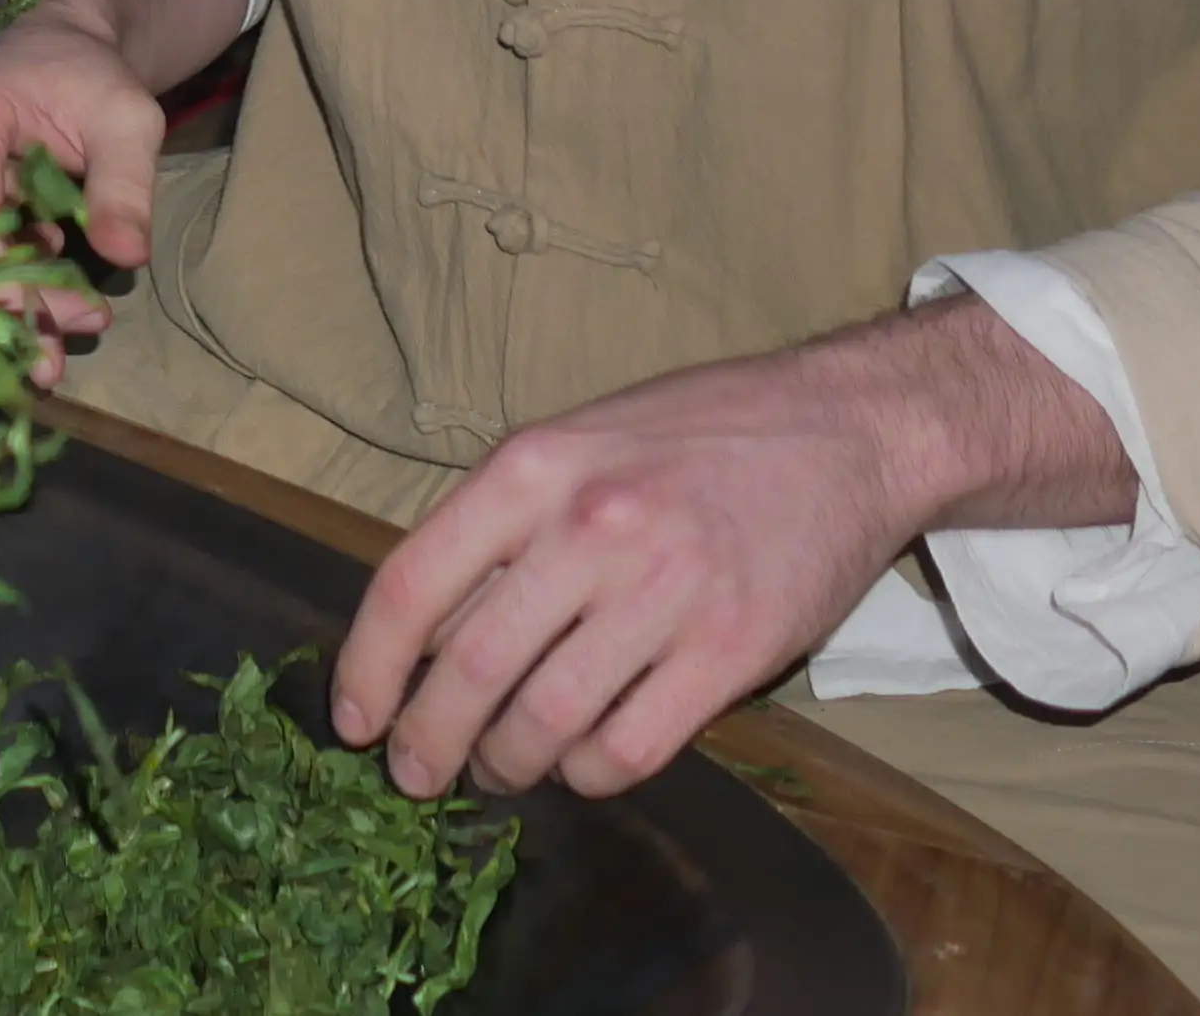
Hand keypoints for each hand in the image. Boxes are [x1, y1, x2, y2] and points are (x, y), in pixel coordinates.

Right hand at [0, 0, 168, 358]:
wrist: (45, 47)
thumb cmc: (84, 77)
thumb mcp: (127, 119)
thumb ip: (125, 185)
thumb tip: (126, 256)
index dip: (7, 286)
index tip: (66, 322)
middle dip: (3, 310)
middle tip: (58, 359)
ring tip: (55, 346)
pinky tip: (36, 316)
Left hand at [330, 297, 1131, 800]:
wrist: (846, 427)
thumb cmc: (699, 435)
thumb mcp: (577, 442)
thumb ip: (505, 522)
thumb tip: (426, 629)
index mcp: (531, 467)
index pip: (410, 584)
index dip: (368, 667)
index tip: (353, 719)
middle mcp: (588, 527)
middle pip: (470, 669)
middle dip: (429, 741)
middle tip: (418, 773)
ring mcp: (664, 591)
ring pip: (545, 721)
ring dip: (509, 765)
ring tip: (502, 770)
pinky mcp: (732, 651)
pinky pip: (629, 748)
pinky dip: (589, 774)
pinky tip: (582, 764)